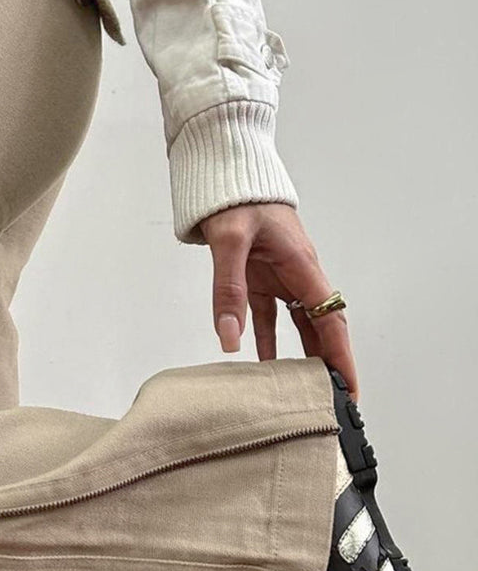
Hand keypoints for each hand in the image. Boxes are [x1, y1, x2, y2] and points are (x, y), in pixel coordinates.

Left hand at [198, 202, 359, 401]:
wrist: (222, 170)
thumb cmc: (235, 196)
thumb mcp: (229, 242)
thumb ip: (228, 290)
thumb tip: (229, 337)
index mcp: (301, 264)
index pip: (329, 319)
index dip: (340, 355)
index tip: (349, 387)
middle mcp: (297, 272)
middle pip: (319, 325)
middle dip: (328, 362)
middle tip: (333, 400)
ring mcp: (279, 274)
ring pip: (296, 323)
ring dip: (299, 353)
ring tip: (300, 390)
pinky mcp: (259, 274)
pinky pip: (267, 313)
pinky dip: (264, 337)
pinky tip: (256, 361)